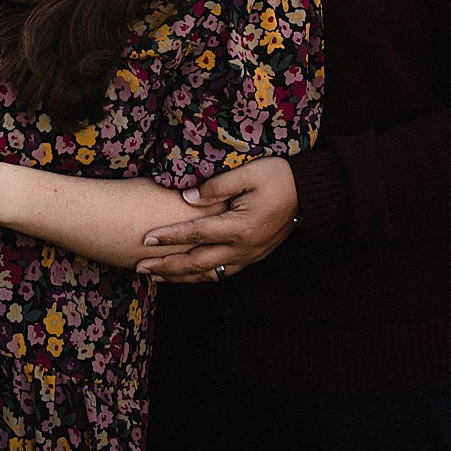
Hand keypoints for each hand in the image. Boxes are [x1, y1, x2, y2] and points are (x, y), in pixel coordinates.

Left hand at [134, 156, 295, 281]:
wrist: (310, 193)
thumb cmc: (278, 176)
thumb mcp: (248, 172)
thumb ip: (216, 185)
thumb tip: (187, 198)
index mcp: (240, 226)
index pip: (197, 234)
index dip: (170, 237)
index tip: (146, 239)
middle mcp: (243, 247)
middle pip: (198, 263)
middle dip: (167, 267)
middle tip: (140, 267)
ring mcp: (249, 255)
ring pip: (209, 274)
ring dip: (181, 277)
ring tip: (155, 277)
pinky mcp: (253, 255)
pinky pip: (223, 273)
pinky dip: (202, 277)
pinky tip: (186, 275)